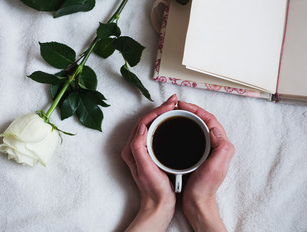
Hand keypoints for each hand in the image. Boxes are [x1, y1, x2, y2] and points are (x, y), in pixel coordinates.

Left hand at [122, 94, 177, 231]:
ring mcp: (144, 150)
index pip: (143, 122)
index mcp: (132, 149)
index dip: (157, 111)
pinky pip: (157, 133)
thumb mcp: (145, 169)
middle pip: (148, 121)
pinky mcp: (151, 153)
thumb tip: (141, 126)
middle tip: (174, 101)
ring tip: (174, 107)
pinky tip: (173, 122)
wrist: (158, 205)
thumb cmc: (153, 190)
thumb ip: (139, 147)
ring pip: (152, 126)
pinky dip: (165, 124)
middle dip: (161, 109)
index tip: (170, 105)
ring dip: (163, 115)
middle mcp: (136, 147)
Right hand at [178, 101, 234, 231]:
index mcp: (222, 145)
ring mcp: (206, 148)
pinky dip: (185, 127)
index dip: (196, 109)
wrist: (197, 202)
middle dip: (191, 110)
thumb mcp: (216, 168)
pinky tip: (176, 127)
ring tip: (176, 112)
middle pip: (204, 120)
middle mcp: (216, 144)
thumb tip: (214, 128)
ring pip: (198, 126)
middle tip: (177, 105)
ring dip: (188, 117)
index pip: (210, 120)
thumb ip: (221, 147)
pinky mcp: (198, 153)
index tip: (182, 105)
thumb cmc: (205, 188)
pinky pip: (193, 134)